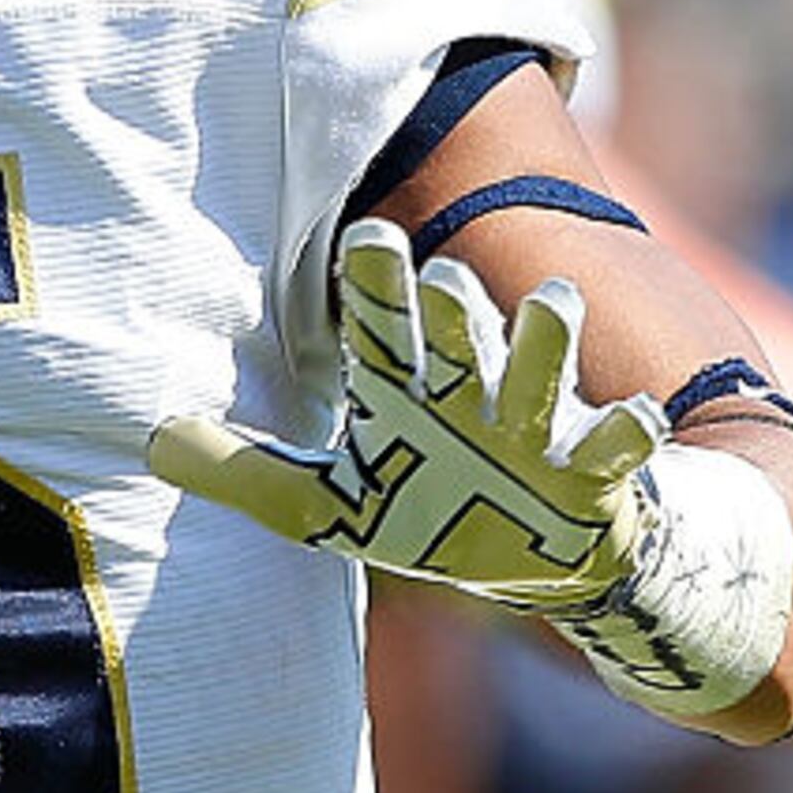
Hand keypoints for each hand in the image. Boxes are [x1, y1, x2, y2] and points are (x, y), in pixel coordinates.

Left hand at [147, 218, 657, 613]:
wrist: (532, 560)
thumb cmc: (429, 510)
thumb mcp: (328, 508)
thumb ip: (245, 474)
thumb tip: (152, 441)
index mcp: (409, 391)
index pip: (384, 325)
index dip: (376, 282)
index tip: (366, 231)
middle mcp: (473, 393)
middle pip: (464, 334)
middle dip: (458, 305)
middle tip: (446, 276)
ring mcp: (537, 429)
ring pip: (548, 368)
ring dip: (550, 338)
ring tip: (552, 304)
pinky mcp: (593, 477)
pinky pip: (619, 448)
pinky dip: (632, 433)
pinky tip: (640, 418)